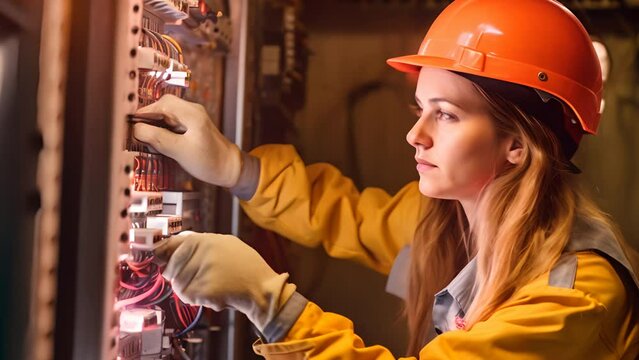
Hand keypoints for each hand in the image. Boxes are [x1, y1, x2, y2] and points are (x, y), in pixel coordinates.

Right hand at [132, 95, 241, 187]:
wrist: (230, 168)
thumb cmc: (209, 161)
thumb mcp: (180, 151)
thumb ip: (158, 138)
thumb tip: (137, 129)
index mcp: (192, 113)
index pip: (162, 104)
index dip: (144, 112)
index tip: (130, 122)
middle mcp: (193, 111)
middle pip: (163, 106)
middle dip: (148, 117)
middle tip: (136, 131)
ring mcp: (193, 118)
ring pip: (167, 114)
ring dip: (155, 123)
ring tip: (145, 137)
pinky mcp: (193, 126)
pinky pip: (172, 122)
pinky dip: (162, 129)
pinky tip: (157, 141)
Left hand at [155, 232, 295, 331]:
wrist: (262, 287)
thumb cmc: (244, 266)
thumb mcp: (224, 243)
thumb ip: (199, 243)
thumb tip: (170, 247)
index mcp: (205, 239)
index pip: (171, 245)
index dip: (161, 253)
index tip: (156, 259)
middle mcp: (202, 252)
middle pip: (172, 268)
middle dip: (178, 276)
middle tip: (196, 279)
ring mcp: (203, 271)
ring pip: (178, 284)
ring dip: (190, 289)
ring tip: (212, 285)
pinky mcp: (205, 289)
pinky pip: (188, 296)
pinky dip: (198, 299)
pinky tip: (214, 294)